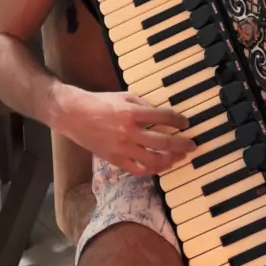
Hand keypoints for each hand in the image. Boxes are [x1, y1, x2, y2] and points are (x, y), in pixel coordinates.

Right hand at [60, 87, 195, 176]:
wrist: (74, 115)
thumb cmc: (100, 102)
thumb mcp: (124, 96)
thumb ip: (144, 105)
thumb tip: (161, 114)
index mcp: (132, 112)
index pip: (163, 117)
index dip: (178, 121)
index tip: (186, 123)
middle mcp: (129, 132)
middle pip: (162, 142)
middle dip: (180, 144)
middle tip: (192, 145)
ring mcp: (121, 148)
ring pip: (152, 160)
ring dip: (169, 160)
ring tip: (178, 157)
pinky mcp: (114, 159)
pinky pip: (137, 170)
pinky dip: (151, 170)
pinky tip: (160, 166)